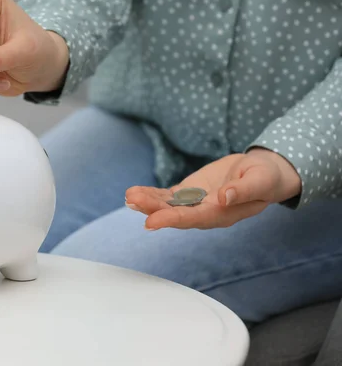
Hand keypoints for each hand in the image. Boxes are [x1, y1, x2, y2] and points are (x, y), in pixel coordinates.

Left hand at [124, 148, 301, 229]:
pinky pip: (167, 196)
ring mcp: (195, 203)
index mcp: (222, 214)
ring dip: (147, 202)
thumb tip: (223, 198)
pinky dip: (151, 195)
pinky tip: (134, 194)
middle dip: (152, 209)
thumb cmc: (265, 179)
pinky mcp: (190, 192)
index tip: (151, 221)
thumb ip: (242, 191)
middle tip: (132, 201)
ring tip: (129, 196)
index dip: (171, 220)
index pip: (193, 219)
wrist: (263, 174)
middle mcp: (204, 213)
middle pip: (175, 213)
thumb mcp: (260, 181)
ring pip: (167, 206)